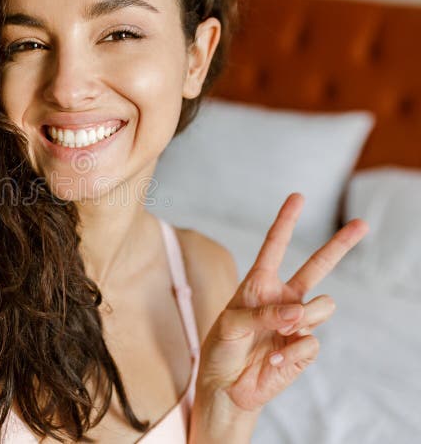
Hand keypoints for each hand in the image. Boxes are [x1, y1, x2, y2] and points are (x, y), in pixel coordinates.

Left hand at [195, 193, 368, 417]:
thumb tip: (299, 313)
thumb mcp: (230, 323)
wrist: (227, 386)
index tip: (298, 196)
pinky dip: (291, 350)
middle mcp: (282, 298)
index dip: (286, 221)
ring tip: (277, 334)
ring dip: (301, 318)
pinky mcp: (304, 346)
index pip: (274, 247)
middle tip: (362, 224)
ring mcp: (297, 322)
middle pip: (317, 266)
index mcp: (259, 284)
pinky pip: (311, 340)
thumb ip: (263, 312)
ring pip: (322, 306)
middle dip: (340, 245)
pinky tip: (273, 359)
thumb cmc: (222, 349)